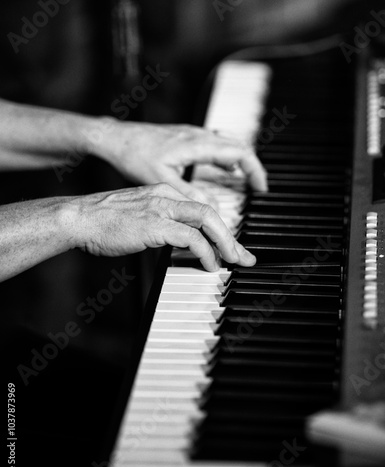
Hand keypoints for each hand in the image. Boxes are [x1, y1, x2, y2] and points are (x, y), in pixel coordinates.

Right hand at [71, 183, 255, 270]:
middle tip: (244, 256)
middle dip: (232, 236)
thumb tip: (178, 246)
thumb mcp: (138, 218)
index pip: (200, 207)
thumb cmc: (103, 222)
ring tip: (233, 261)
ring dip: (225, 243)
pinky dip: (206, 252)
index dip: (219, 228)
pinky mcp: (155, 224)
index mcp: (163, 192)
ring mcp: (161, 208)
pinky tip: (210, 264)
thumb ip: (160, 226)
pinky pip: (192, 238)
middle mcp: (166, 196)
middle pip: (210, 212)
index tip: (229, 246)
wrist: (79, 218)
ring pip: (207, 220)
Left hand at [90, 120, 266, 203]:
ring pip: (228, 142)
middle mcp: (198, 135)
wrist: (116, 138)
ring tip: (245, 181)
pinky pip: (216, 142)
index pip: (239, 152)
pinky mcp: (186, 136)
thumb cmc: (134, 155)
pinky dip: (227, 156)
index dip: (255, 170)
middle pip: (239, 145)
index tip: (261, 188)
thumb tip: (211, 206)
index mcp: (197, 144)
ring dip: (240, 160)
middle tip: (258, 187)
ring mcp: (193, 133)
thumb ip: (189, 193)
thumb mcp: (162, 179)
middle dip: (253, 166)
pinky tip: (222, 168)